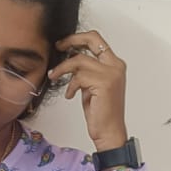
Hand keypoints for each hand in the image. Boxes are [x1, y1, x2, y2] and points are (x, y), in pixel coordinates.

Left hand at [48, 30, 127, 151]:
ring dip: (63, 69)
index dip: (78, 38)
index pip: (97, 40)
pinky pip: (79, 77)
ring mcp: (111, 73)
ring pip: (79, 60)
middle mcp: (115, 66)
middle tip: (58, 46)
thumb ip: (86, 71)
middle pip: (92, 39)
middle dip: (71, 40)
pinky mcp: (104, 83)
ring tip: (55, 77)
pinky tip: (70, 95)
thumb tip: (69, 58)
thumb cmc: (101, 112)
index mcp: (115, 64)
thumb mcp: (91, 86)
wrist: (109, 131)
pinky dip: (70, 86)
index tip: (64, 44)